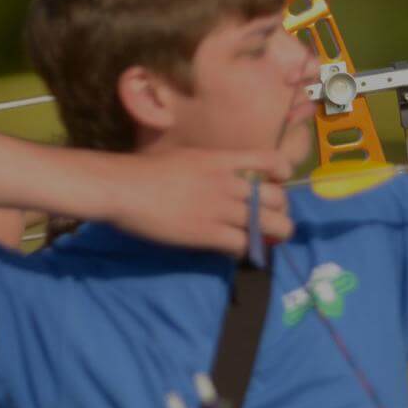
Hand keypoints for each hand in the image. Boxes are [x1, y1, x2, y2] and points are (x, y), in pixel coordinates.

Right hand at [99, 149, 292, 255]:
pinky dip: (244, 249)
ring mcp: (221, 209)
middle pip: (277, 199)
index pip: (273, 161)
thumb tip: (223, 179)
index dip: (282, 174)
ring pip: (269, 225)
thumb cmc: (147, 171)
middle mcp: (229, 184)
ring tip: (263, 240)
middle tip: (269, 220)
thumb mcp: (188, 157)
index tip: (276, 184)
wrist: (125, 188)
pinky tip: (233, 249)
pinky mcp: (208, 233)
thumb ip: (212, 167)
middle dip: (280, 211)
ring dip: (272, 235)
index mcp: (223, 161)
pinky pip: (242, 244)